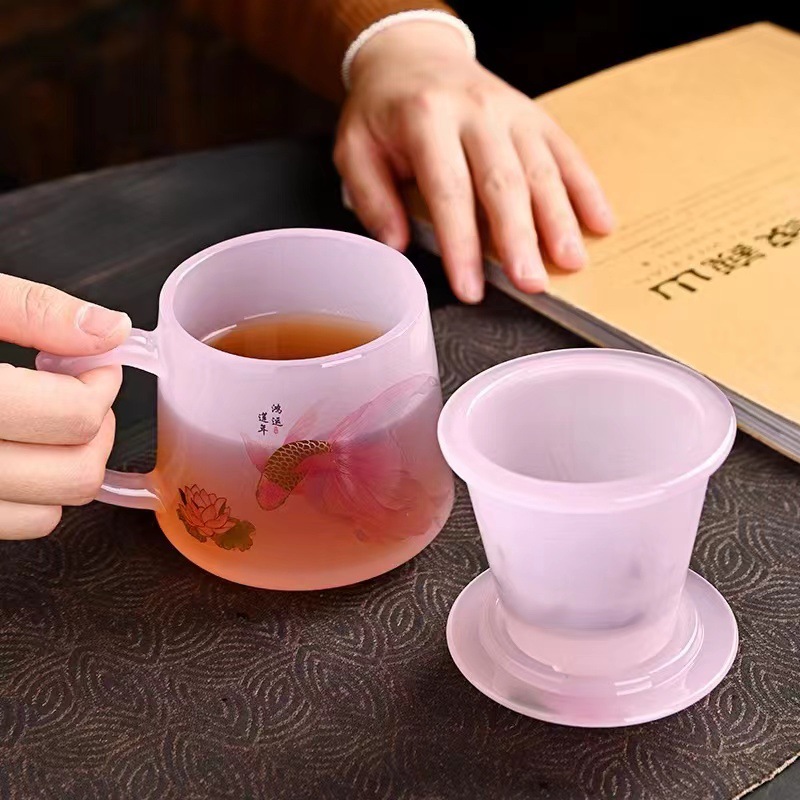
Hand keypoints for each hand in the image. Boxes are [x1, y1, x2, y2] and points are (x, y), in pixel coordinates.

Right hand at [0, 275, 129, 538]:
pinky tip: (20, 448)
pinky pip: (17, 525)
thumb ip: (32, 309)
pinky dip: (36, 493)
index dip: (99, 385)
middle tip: (77, 393)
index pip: (72, 417)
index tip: (94, 364)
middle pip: (74, 475)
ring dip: (68, 464)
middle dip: (93, 428)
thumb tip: (110, 328)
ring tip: (43, 419)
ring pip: (49, 512)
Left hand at [334, 20, 614, 302]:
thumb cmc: (383, 112)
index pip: (449, 190)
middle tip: (530, 283)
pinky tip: (600, 222)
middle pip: (503, 182)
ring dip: (559, 220)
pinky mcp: (535, 116)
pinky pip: (566, 153)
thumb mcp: (354, 149)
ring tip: (571, 262)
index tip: (470, 288)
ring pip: (541, 169)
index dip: (462, 244)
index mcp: (426, 119)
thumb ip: (371, 198)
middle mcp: (475, 111)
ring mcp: (512, 111)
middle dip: (520, 238)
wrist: (413, 56)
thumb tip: (397, 245)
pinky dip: (586, 189)